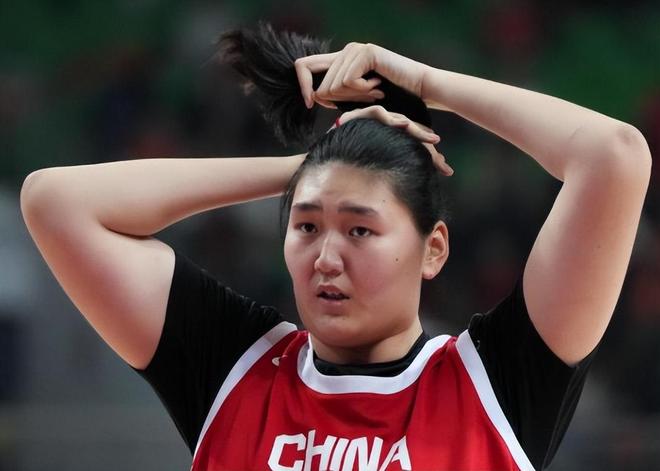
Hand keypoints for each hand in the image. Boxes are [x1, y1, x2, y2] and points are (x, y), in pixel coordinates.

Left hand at [294, 42, 427, 108]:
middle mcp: (345, 51)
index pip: (303, 67)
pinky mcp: (366, 52)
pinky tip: (379, 86)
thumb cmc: (390, 97)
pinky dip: (363, 91)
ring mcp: (355, 49)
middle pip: (321, 85)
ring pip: (335, 86)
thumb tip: (313, 98)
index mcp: (340, 60)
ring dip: (356, 97)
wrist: (419, 89)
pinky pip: (349, 81)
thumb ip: (335, 96)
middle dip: (340, 101)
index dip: (303, 87)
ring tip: (376, 92)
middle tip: (366, 99)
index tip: (310, 105)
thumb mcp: (356, 98)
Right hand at [332, 105, 453, 176]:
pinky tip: (404, 126)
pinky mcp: (360, 115)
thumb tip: (414, 191)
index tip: (444, 169)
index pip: (413, 144)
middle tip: (442, 158)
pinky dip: (391, 119)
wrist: (320, 164)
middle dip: (428, 145)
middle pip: (410, 133)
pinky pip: (378, 115)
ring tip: (433, 139)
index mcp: (388, 141)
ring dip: (417, 131)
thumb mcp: (374, 174)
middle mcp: (382, 129)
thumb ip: (392, 175)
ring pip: (400, 122)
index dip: (429, 155)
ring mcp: (371, 121)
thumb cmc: (344, 170)